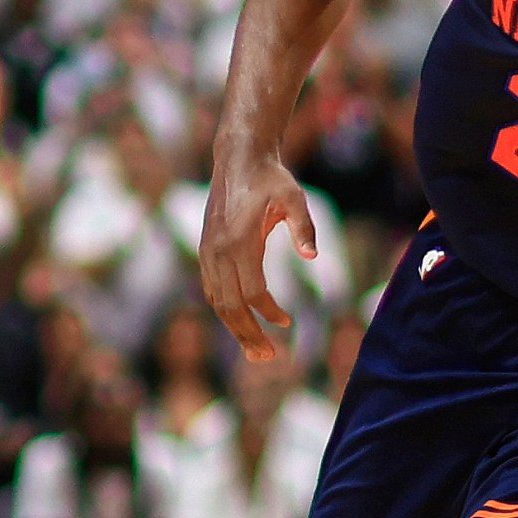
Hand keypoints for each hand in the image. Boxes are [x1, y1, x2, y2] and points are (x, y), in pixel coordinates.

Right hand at [198, 150, 320, 361]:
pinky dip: (226, 311)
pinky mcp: (205, 251)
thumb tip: (312, 255)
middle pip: (230, 306)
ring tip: (255, 351)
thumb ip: (304, 227)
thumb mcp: (294, 197)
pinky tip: (242, 324)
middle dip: (248, 334)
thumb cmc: (271, 179)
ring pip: (218, 302)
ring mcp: (207, 252)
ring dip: (235, 329)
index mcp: (239, 241)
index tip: (288, 322)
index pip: (253, 292)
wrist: (238, 159)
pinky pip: (212, 290)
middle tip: (268, 358)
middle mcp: (218, 251)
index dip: (270, 312)